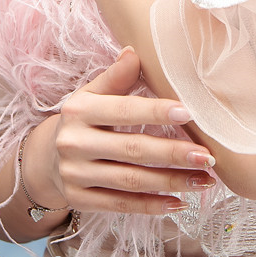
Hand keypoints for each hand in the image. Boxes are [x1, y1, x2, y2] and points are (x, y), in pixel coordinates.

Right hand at [30, 48, 215, 215]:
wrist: (47, 158)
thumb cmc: (83, 119)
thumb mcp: (93, 93)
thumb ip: (116, 77)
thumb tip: (135, 50)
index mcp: (79, 110)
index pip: (124, 110)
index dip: (157, 112)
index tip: (190, 114)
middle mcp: (74, 143)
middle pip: (132, 149)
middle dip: (173, 153)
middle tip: (207, 156)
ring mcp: (75, 175)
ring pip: (131, 181)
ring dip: (172, 182)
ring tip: (205, 180)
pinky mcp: (80, 200)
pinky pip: (122, 205)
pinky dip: (152, 206)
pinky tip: (180, 202)